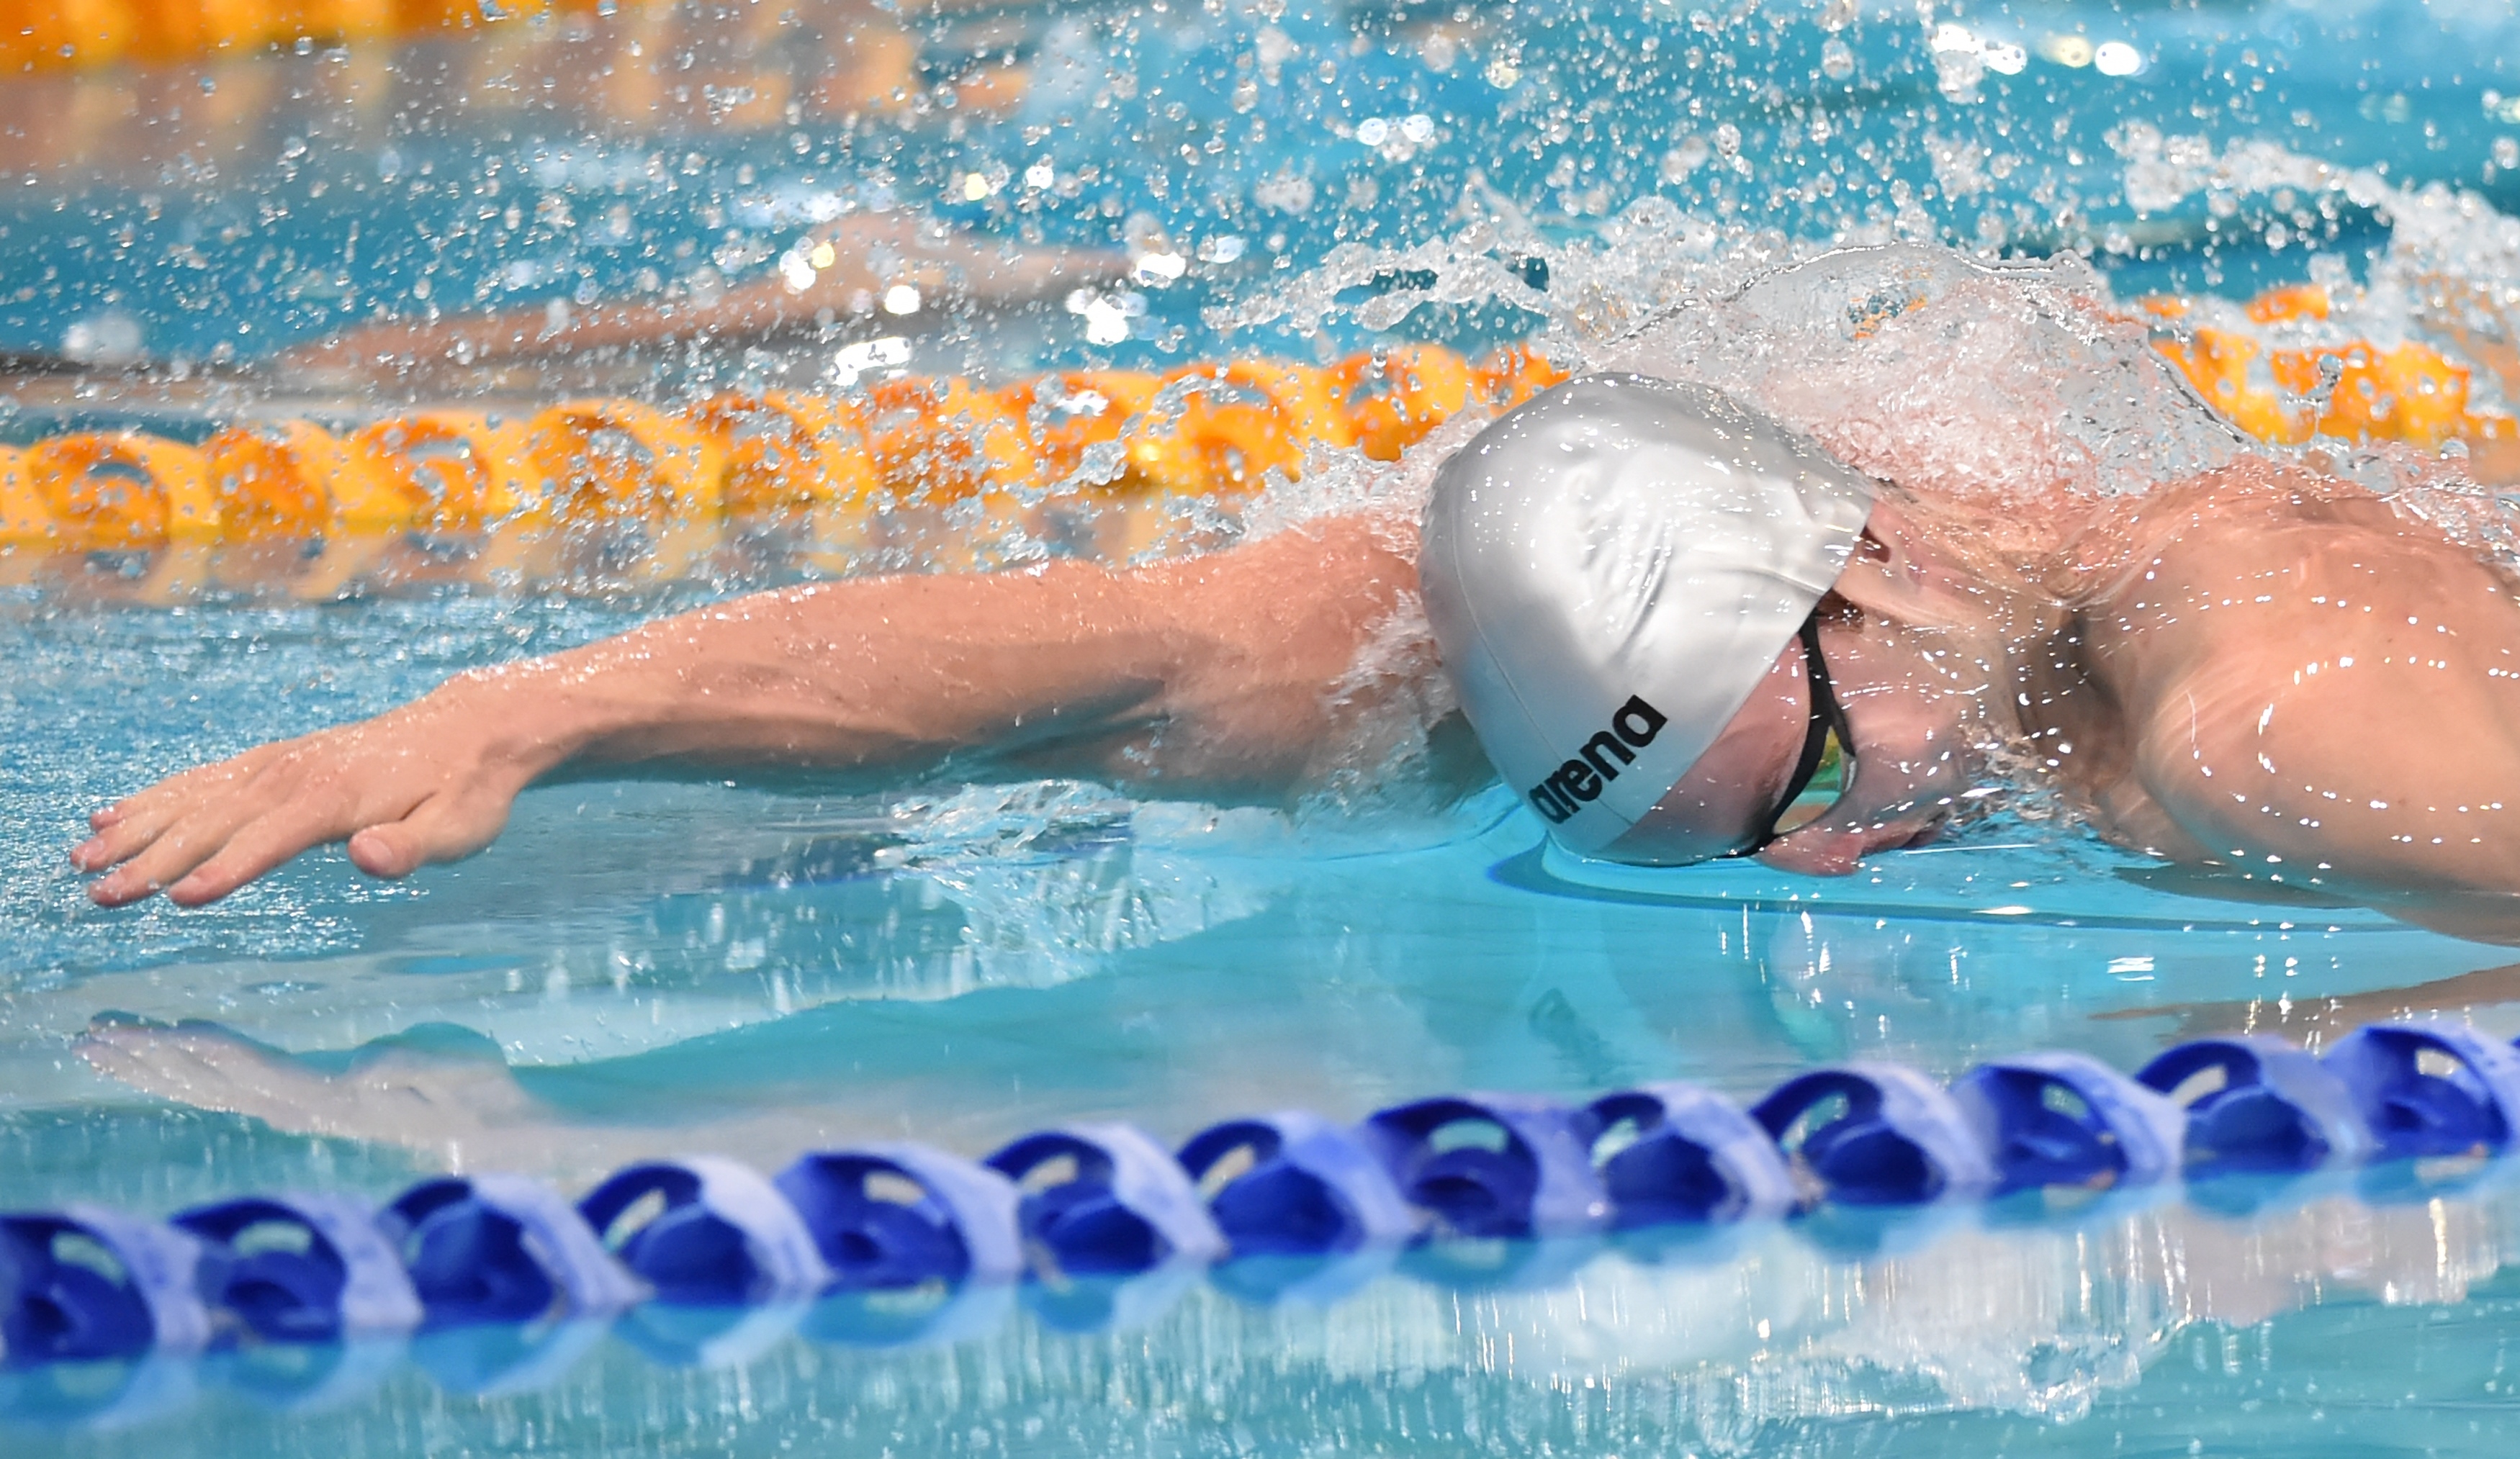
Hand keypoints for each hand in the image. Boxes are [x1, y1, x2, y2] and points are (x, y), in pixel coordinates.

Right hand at [69, 676, 557, 907]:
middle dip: (155, 859)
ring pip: (194, 797)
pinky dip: (155, 797)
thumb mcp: (458, 829)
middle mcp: (297, 773)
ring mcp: (280, 762)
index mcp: (338, 798)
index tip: (177, 899)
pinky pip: (203, 778)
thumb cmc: (465, 793)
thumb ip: (411, 846)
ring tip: (82, 861)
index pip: (271, 839)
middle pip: (215, 821)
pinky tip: (112, 816)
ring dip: (137, 829)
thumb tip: (367, 855)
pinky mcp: (273, 759)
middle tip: (99, 897)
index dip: (227, 869)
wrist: (470, 730)